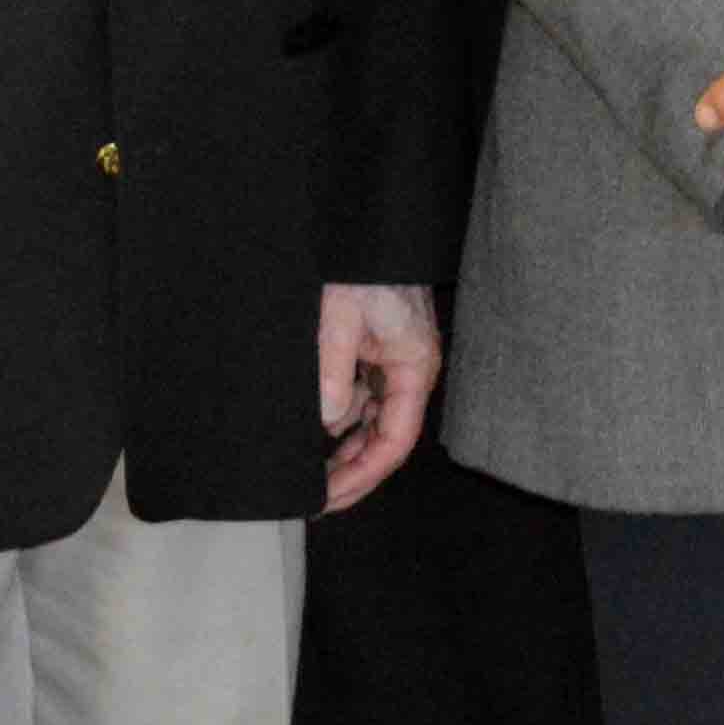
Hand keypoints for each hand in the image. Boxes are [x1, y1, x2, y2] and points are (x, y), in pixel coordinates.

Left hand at [316, 283, 440, 513]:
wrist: (365, 225)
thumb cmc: (360, 266)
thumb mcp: (340, 316)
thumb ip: (334, 370)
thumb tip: (327, 422)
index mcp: (412, 368)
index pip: (394, 440)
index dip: (363, 474)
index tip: (330, 497)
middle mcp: (408, 371)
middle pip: (384, 437)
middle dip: (353, 472)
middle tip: (317, 499)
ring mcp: (392, 361)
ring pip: (371, 420)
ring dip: (343, 448)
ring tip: (311, 475)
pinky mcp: (374, 350)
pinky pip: (360, 395)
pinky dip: (339, 416)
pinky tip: (315, 431)